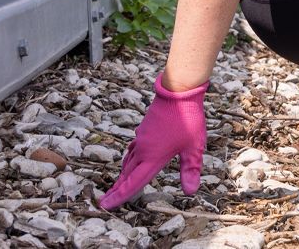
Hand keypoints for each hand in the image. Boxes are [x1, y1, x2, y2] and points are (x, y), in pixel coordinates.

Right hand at [97, 74, 209, 209]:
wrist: (177, 92)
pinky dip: (129, 158)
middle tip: (105, 201)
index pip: (133, 182)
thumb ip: (190, 169)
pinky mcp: (144, 130)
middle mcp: (143, 149)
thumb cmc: (188, 119)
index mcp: (152, 157)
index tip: (105, 205)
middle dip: (117, 189)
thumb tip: (190, 191)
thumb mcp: (194, 147)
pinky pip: (133, 149)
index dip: (120, 196)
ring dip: (122, 174)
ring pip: (128, 160)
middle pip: (127, 174)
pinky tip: (131, 158)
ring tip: (118, 184)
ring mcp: (142, 138)